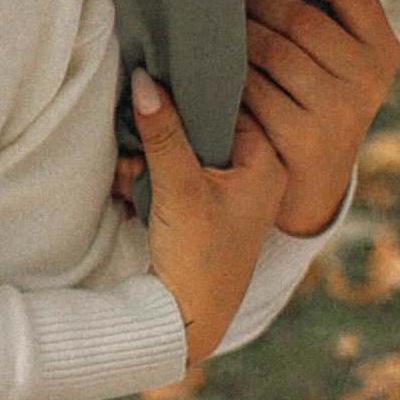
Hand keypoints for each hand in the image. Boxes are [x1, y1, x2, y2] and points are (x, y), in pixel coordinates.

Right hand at [130, 69, 287, 367]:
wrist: (185, 322)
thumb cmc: (197, 258)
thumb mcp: (178, 187)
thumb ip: (164, 132)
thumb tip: (145, 78)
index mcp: (268, 162)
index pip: (230, 105)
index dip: (191, 97)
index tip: (157, 89)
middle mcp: (258, 173)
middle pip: (206, 126)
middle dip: (165, 134)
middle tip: (139, 148)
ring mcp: (235, 193)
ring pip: (188, 149)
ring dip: (153, 156)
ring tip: (132, 173)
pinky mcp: (211, 209)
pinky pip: (181, 173)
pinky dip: (155, 176)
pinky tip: (132, 186)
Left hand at [239, 0, 399, 236]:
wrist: (312, 181)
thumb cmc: (314, 99)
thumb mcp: (340, 61)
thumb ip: (323, 17)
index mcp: (384, 50)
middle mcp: (369, 80)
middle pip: (300, 17)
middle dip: (257, 3)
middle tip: (231, 5)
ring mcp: (339, 112)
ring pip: (272, 50)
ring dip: (238, 36)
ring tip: (221, 34)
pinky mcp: (304, 140)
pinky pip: (253, 90)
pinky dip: (230, 77)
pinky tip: (219, 73)